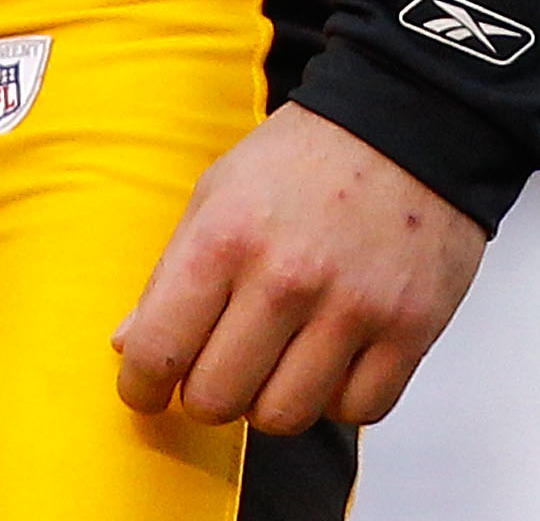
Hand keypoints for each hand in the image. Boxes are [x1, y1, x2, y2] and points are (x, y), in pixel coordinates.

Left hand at [114, 101, 484, 435]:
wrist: (407, 121)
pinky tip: (331, 357)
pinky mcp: (409, 329)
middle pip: (218, 399)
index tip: (146, 390)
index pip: (160, 350)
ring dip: (270, 400)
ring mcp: (351, 308)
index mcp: (225, 235)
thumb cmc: (303, 158)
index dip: (142, 386)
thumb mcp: (218, 191)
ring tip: (275, 360)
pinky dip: (337, 397)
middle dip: (206, 394)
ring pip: (284, 418)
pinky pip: (356, 412)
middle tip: (216, 369)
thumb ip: (170, 273)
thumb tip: (130, 346)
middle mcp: (285, 277)